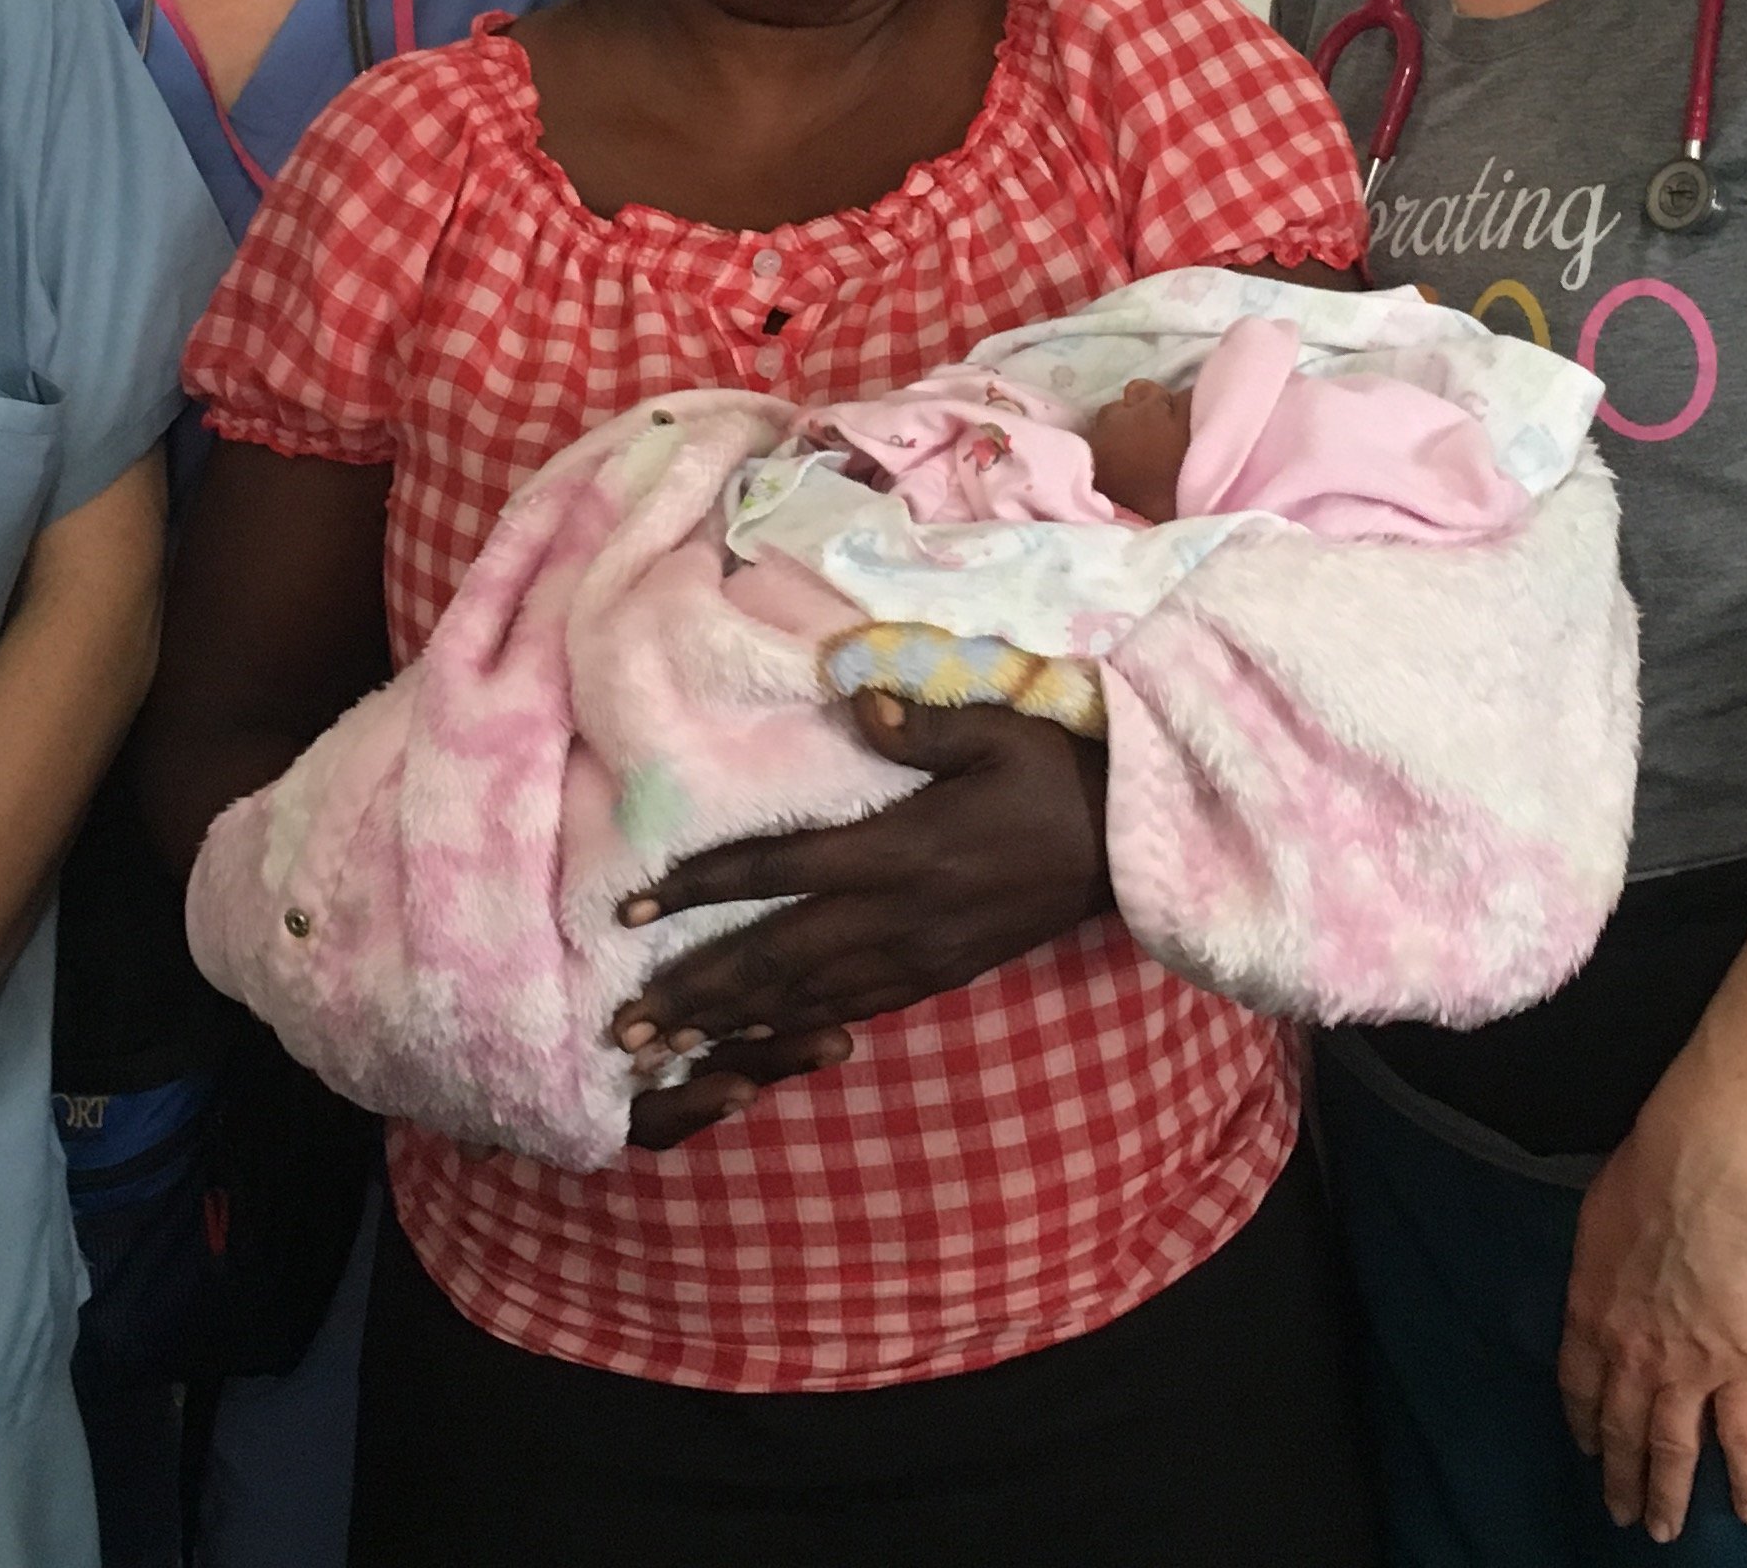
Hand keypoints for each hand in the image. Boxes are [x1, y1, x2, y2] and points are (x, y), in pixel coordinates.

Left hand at [608, 693, 1111, 1152]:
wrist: (1126, 846)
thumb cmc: (1057, 773)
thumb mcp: (999, 729)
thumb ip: (923, 723)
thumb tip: (853, 697)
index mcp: (902, 850)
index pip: (778, 869)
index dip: (700, 886)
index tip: (630, 906)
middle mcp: (899, 916)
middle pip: (775, 958)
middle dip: (694, 993)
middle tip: (620, 1027)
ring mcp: (919, 957)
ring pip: (806, 999)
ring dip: (730, 1024)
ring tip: (663, 1050)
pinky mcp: (940, 977)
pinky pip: (853, 1011)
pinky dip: (795, 1031)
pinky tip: (754, 1044)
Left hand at [1558, 1111, 1746, 1541]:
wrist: (1704, 1181)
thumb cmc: (1646, 1181)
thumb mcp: (1595, 1225)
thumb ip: (1601, 1264)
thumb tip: (1608, 1268)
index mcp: (1591, 1317)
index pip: (1580, 1386)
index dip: (1583, 1420)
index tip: (1586, 1445)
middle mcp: (1632, 1358)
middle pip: (1621, 1429)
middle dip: (1619, 1476)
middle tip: (1621, 1513)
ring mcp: (1687, 1371)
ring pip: (1673, 1449)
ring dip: (1667, 1495)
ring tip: (1664, 1531)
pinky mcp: (1744, 1371)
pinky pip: (1745, 1440)